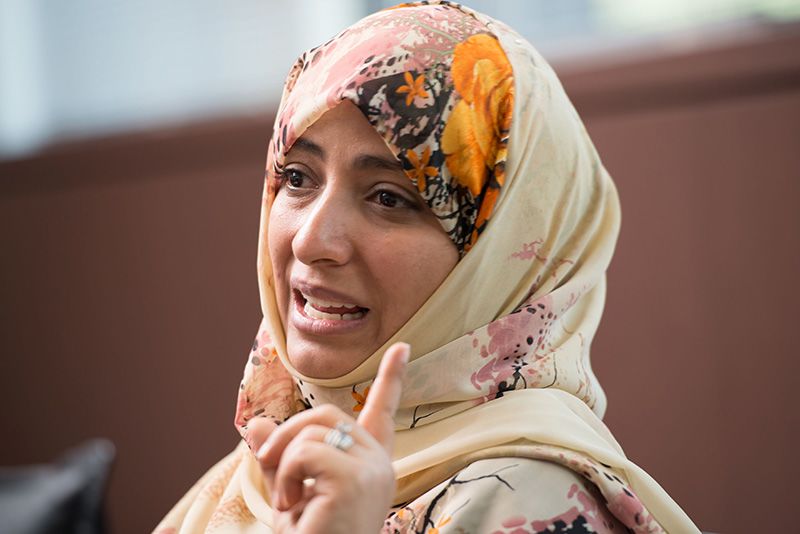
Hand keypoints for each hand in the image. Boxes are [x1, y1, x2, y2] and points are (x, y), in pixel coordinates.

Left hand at [248, 342, 408, 533]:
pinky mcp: (355, 479)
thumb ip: (280, 457)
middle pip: (326, 413)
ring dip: (284, 463)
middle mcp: (378, 464)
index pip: (382, 412)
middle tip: (266, 462)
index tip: (403, 348)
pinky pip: (306, 452)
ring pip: (312, 431)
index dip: (392, 378)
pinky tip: (295, 505)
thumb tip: (254, 423)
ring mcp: (371, 470)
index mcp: (368, 464)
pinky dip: (287, 475)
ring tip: (290, 501)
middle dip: (286, 434)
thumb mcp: (290, 493)